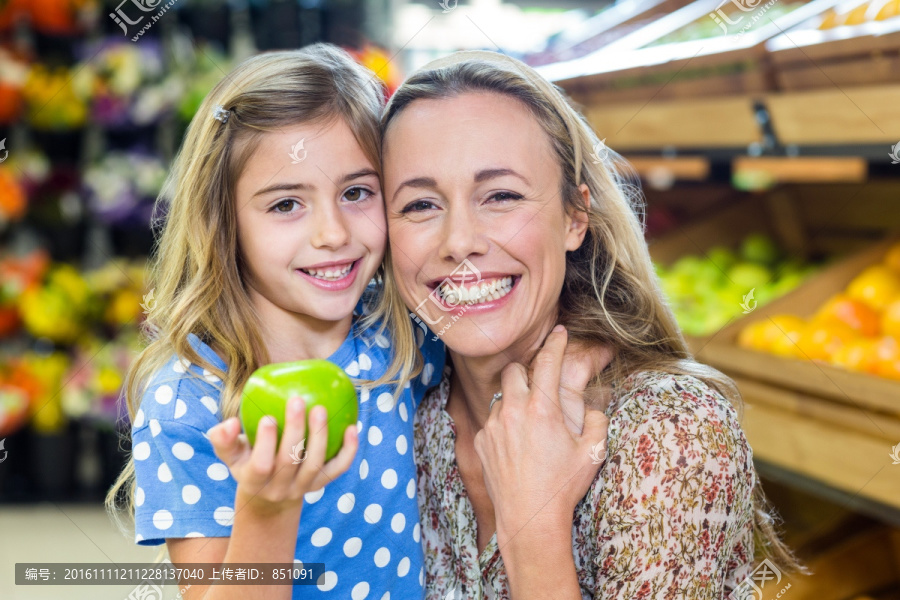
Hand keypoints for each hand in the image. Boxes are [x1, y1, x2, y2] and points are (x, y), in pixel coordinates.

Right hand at [208, 397, 357, 515]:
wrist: (269, 496)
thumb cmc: (246, 462)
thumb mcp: (230, 454)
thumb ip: (223, 438)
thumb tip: (230, 422)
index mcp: (253, 480)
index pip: (260, 465)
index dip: (265, 443)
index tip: (269, 416)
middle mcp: (279, 489)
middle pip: (289, 461)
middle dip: (295, 430)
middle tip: (297, 400)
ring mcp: (302, 488)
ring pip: (314, 465)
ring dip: (320, 436)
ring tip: (321, 408)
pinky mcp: (320, 484)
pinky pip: (337, 469)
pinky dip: (348, 450)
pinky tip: (353, 427)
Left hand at [473, 325, 608, 544]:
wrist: (530, 519)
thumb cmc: (563, 486)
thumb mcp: (593, 451)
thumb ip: (596, 418)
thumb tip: (592, 404)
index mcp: (543, 407)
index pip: (548, 360)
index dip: (556, 342)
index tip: (559, 331)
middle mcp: (513, 410)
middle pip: (515, 370)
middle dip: (528, 370)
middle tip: (540, 383)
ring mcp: (493, 425)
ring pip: (501, 395)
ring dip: (515, 399)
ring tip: (530, 420)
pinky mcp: (480, 441)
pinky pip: (491, 420)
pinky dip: (503, 423)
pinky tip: (517, 443)